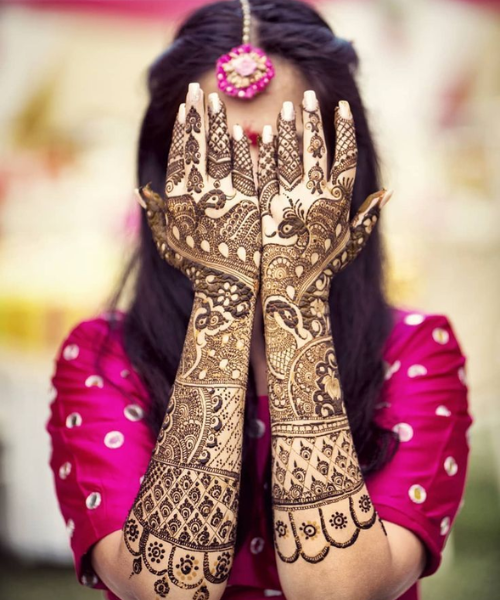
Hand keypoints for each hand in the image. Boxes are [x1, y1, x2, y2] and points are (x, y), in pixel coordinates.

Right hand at [137, 83, 260, 306]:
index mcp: (179, 201)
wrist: (229, 292)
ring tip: (220, 100)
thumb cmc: (198, 270)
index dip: (182, 129)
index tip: (184, 106)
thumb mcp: (170, 244)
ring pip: (224, 152)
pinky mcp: (253, 207)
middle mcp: (201, 195)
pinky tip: (250, 132)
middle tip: (199, 90)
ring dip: (221, 124)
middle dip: (198, 116)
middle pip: (199, 147)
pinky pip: (250, 171)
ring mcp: (228, 199)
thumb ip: (156, 215)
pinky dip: (248, 150)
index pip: (180, 155)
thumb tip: (141, 190)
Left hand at [258, 91, 391, 336]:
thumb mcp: (351, 243)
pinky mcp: (268, 210)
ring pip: (290, 157)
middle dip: (313, 121)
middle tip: (308, 97)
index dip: (344, 131)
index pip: (346, 157)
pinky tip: (258, 133)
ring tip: (286, 106)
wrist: (293, 292)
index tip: (340, 108)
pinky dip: (263, 153)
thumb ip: (368, 215)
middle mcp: (318, 198)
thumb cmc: (323, 269)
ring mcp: (292, 202)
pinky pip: (265, 175)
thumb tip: (389, 192)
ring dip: (289, 129)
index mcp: (341, 203)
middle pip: (316, 150)